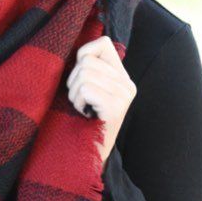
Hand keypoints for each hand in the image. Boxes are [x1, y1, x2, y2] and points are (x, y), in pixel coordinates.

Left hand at [66, 35, 136, 167]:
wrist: (91, 156)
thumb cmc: (85, 122)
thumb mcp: (91, 92)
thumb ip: (91, 70)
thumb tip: (81, 51)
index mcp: (123, 77)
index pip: (103, 44)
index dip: (84, 53)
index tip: (81, 75)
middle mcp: (127, 84)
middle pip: (87, 61)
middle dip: (74, 80)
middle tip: (80, 99)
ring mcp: (124, 96)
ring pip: (85, 74)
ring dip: (74, 93)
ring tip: (82, 107)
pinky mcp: (116, 107)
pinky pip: (86, 88)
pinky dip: (78, 101)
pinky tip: (84, 113)